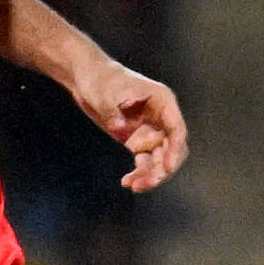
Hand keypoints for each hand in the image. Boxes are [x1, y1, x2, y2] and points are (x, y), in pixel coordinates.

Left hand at [75, 63, 188, 192]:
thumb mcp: (106, 93)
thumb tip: (121, 128)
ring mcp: (150, 129)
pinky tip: (127, 182)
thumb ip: (115, 112)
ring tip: (133, 186)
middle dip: (161, 168)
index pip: (176, 128)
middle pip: (171, 148)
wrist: (87, 78)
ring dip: (149, 174)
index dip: (175, 149)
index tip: (167, 167)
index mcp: (162, 101)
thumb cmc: (100, 79)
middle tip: (145, 183)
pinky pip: (144, 161)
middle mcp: (161, 117)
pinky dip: (139, 172)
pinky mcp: (137, 140)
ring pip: (158, 158)